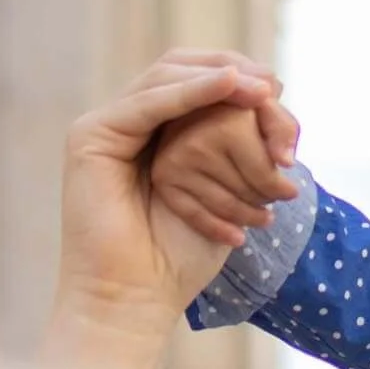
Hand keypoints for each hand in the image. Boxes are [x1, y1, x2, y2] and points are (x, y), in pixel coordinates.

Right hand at [46, 51, 284, 368]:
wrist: (136, 297)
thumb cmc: (179, 258)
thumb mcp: (224, 192)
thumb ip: (240, 149)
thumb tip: (277, 106)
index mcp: (153, 136)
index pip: (193, 85)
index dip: (234, 79)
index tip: (278, 92)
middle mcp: (126, 125)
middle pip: (177, 71)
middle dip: (229, 71)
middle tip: (271, 85)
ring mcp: (105, 127)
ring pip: (165, 79)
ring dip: (218, 79)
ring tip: (259, 88)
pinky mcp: (91, 136)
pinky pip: (148, 103)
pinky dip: (192, 92)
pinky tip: (229, 85)